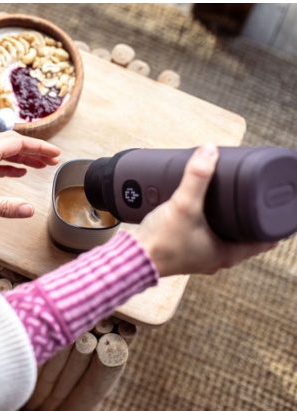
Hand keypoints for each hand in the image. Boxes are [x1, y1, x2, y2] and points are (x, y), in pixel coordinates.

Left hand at [0, 131, 60, 219]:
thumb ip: (4, 206)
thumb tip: (29, 209)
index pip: (16, 143)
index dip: (39, 147)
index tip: (55, 153)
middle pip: (12, 143)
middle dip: (34, 150)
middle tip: (53, 159)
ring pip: (4, 151)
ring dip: (23, 157)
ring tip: (42, 165)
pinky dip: (9, 164)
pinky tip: (19, 171)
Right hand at [134, 143, 276, 277]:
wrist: (131, 259)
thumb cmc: (160, 244)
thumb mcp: (183, 205)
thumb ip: (196, 177)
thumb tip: (209, 151)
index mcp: (226, 254)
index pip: (265, 240)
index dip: (275, 223)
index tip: (278, 207)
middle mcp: (216, 259)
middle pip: (245, 237)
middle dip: (248, 218)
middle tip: (252, 198)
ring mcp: (199, 258)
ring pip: (224, 238)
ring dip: (227, 223)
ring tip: (227, 202)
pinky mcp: (183, 253)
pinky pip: (204, 239)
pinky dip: (207, 226)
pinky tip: (200, 214)